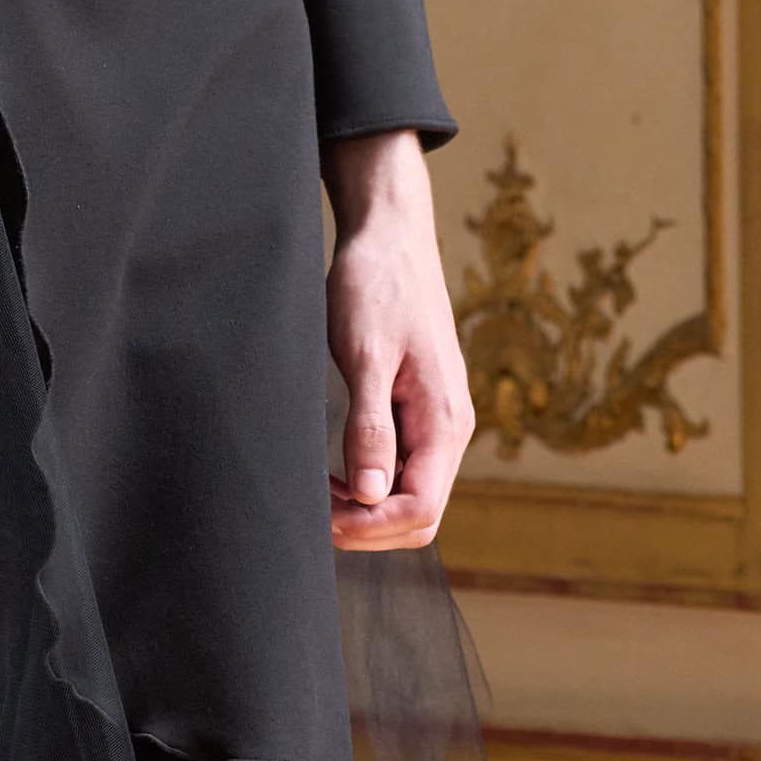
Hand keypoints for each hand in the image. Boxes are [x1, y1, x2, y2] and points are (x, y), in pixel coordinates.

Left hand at [320, 127, 473, 552]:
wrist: (389, 233)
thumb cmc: (376, 285)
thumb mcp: (365, 354)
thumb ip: (371, 427)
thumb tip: (368, 496)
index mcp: (445, 421)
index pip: (421, 509)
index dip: (371, 527)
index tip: (321, 517)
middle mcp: (449, 428)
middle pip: (419, 513)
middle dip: (367, 526)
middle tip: (311, 509)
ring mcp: (435, 419)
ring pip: (408, 493)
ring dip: (365, 507)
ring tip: (315, 492)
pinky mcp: (417, 406)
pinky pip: (401, 466)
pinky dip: (368, 481)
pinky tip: (332, 470)